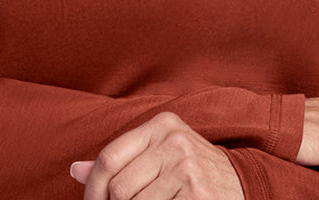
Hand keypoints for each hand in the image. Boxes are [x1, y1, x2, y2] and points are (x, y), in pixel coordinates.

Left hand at [70, 111, 243, 199]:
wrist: (243, 185)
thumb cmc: (192, 173)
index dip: (93, 189)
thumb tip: (75, 170)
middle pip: (119, 187)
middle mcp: (174, 140)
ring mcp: (187, 166)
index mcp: (161, 125)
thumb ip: (121, 161)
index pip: (109, 157)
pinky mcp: (197, 192)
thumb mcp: (159, 156)